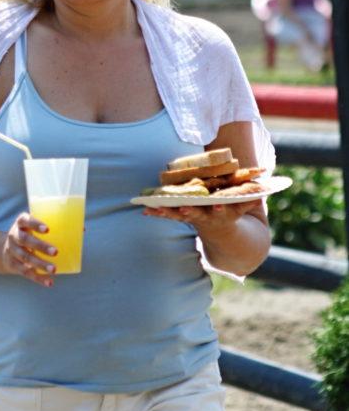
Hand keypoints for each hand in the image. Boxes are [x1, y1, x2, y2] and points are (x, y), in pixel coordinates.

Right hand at [0, 212, 57, 286]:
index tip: (47, 229)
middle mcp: (14, 236)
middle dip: (40, 246)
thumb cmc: (28, 234)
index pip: (25, 220)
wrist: (2, 249)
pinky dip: (38, 278)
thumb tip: (81, 229)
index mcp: (20, 223)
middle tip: (55, 252)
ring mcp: (12, 251)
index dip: (35, 224)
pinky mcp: (13, 265)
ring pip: (25, 257)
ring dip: (40, 264)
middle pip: (24, 240)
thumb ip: (55, 226)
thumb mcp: (34, 226)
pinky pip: (25, 272)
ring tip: (54, 269)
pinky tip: (49, 282)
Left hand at [142, 199, 262, 238]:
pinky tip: (144, 210)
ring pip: (179, 215)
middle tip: (184, 208)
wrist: (222, 231)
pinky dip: (156, 213)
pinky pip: (167, 215)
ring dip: (167, 212)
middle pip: (197, 214)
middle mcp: (206, 217)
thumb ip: (252, 194)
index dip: (222, 207)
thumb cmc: (233, 208)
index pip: (224, 209)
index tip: (219, 204)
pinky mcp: (180, 216)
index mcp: (223, 212)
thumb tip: (265, 179)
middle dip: (191, 211)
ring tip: (154, 208)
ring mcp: (192, 217)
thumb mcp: (244, 203)